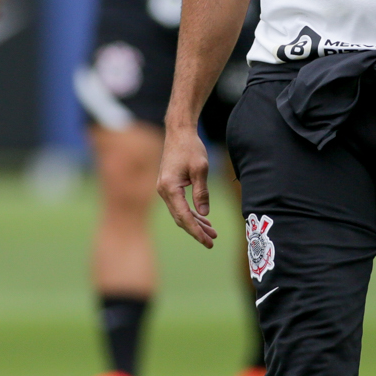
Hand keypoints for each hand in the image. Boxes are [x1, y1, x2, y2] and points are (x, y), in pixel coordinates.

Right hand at [157, 123, 215, 247]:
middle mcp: (163, 191)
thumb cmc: (190, 148)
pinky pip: (180, 206)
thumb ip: (202, 192)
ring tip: (212, 233)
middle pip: (180, 218)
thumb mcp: (200, 169)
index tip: (208, 241)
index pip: (184, 216)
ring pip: (180, 213)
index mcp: (170, 188)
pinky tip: (203, 220)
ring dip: (195, 224)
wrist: (179, 133)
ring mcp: (164, 190)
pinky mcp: (169, 187)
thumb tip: (204, 214)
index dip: (196, 231)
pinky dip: (191, 214)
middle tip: (212, 242)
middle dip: (196, 231)